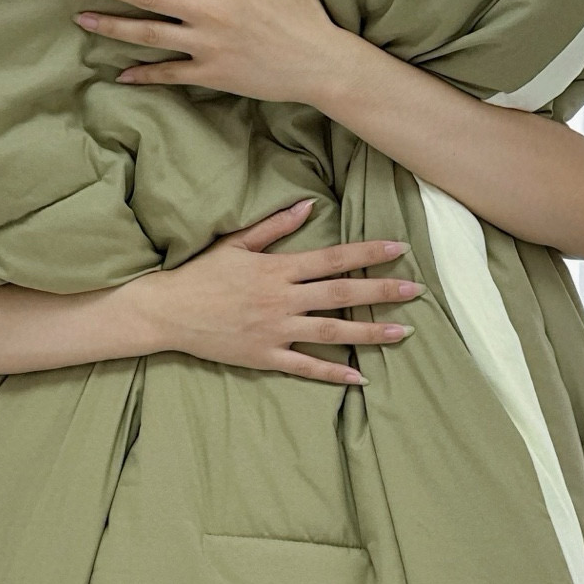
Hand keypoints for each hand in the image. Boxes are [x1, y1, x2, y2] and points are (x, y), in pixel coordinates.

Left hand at [64, 0, 356, 104]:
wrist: (319, 67)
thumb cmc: (306, 17)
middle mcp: (210, 12)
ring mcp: (206, 46)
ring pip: (148, 35)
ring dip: (112, 27)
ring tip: (82, 20)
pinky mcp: (209, 74)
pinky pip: (168, 74)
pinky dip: (143, 75)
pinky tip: (119, 74)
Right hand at [125, 198, 421, 385]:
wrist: (167, 312)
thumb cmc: (200, 274)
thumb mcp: (235, 244)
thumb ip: (274, 227)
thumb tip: (308, 206)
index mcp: (277, 269)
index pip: (332, 259)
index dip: (367, 254)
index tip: (398, 250)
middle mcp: (282, 299)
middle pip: (341, 294)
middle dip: (381, 292)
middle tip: (416, 291)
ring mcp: (275, 330)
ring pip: (331, 332)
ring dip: (369, 333)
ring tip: (402, 333)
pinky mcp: (265, 356)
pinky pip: (305, 367)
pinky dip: (333, 373)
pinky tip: (360, 377)